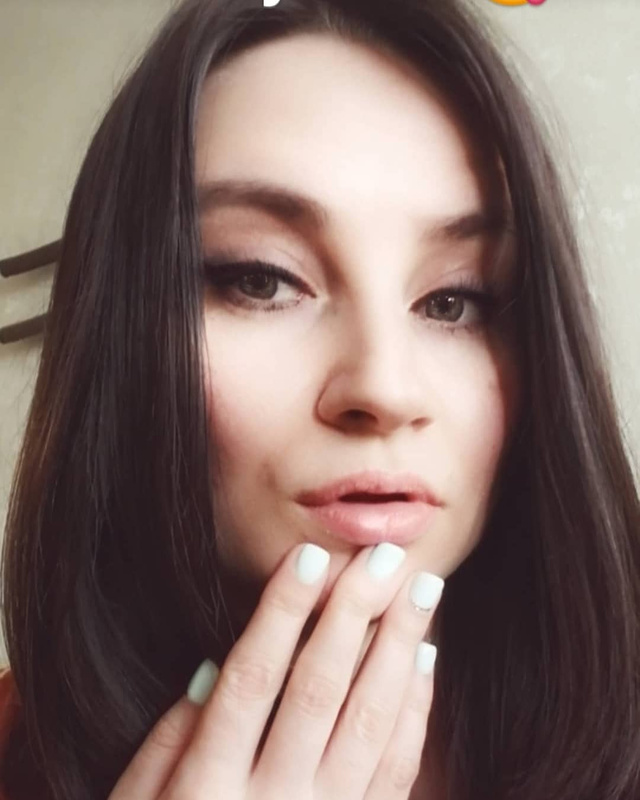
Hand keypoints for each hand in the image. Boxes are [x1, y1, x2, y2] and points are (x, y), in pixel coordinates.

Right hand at [108, 542, 442, 799]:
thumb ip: (170, 742)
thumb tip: (217, 666)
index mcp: (206, 791)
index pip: (252, 679)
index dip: (281, 613)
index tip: (308, 555)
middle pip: (320, 690)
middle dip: (355, 616)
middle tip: (382, 557)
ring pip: (371, 725)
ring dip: (399, 650)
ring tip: (420, 589)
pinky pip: (398, 772)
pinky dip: (415, 711)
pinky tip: (423, 659)